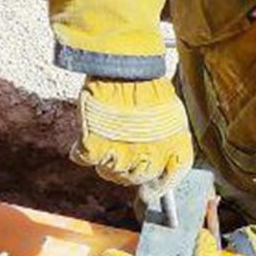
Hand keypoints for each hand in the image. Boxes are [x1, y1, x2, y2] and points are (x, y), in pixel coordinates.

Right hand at [74, 77, 193, 190]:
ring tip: (104, 139)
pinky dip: (82, 151)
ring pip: (110, 172)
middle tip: (119, 152)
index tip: (148, 191)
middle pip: (135, 178)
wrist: (127, 65)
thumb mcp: (168, 114)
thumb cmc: (148, 84)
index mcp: (173, 148)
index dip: (157, 187)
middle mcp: (150, 157)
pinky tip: (85, 141)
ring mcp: (122, 153)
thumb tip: (154, 164)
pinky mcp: (96, 145)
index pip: (168, 181)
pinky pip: (86, 158)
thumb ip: (164, 141)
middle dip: (127, 170)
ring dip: (105, 161)